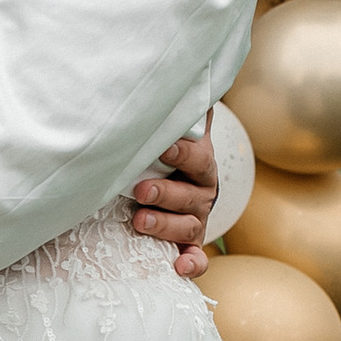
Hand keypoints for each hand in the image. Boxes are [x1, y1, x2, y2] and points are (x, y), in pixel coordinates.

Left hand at [132, 124, 217, 280]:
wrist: (171, 185)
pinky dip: (191, 265)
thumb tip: (182, 72)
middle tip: (139, 190)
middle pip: (191, 195)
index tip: (164, 148)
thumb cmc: (163, 156)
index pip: (198, 158)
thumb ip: (175, 109)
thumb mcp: (170, 131)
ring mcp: (195, 221)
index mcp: (200, 164)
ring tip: (139, 221)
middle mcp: (201, 193)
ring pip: (188, 227)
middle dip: (166, 193)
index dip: (183, 154)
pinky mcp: (188, 245)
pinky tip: (178, 268)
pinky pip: (197, 259)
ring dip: (165, 226)